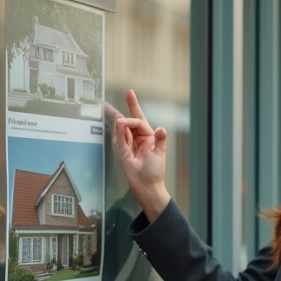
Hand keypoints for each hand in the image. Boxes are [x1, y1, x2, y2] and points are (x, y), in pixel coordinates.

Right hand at [112, 89, 170, 221]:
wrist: (147, 186)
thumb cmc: (155, 171)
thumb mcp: (160, 154)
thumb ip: (160, 140)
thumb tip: (162, 128)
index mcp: (150, 138)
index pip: (141, 121)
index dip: (136, 110)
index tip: (130, 99)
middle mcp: (139, 139)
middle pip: (133, 122)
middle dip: (131, 108)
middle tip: (129, 93)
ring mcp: (130, 145)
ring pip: (125, 129)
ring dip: (123, 122)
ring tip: (120, 119)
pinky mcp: (123, 152)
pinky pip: (120, 139)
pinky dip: (119, 131)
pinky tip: (118, 123)